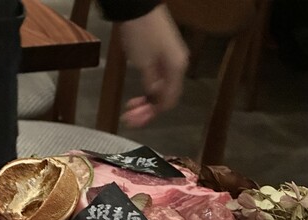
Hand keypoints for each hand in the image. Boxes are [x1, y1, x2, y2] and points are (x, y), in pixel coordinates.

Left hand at [118, 4, 188, 127]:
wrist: (137, 6)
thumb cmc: (140, 33)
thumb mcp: (143, 62)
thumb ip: (151, 83)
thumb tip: (153, 97)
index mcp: (177, 68)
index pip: (168, 100)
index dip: (152, 114)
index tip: (134, 120)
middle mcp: (178, 65)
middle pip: (166, 96)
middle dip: (148, 109)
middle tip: (129, 117)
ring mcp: (171, 59)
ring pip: (162, 88)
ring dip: (147, 100)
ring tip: (130, 107)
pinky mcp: (162, 54)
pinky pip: (159, 78)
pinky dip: (149, 88)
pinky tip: (138, 94)